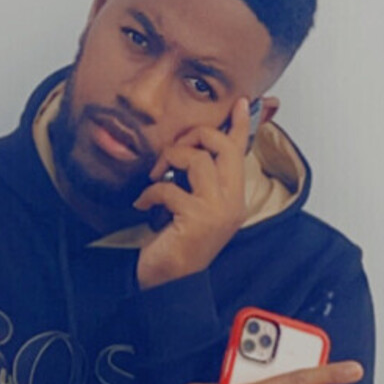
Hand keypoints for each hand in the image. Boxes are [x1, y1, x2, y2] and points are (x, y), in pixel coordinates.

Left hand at [132, 97, 252, 289]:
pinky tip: (143, 205)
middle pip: (222, 145)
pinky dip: (150, 193)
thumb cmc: (178, 243)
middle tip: (173, 150)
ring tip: (155, 177)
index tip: (239, 101)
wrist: (170, 282)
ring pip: (198, 159)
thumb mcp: (193, 206)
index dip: (240, 124)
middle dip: (194, 136)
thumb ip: (198, 180)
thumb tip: (192, 149)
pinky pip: (171, 187)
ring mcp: (217, 210)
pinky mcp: (197, 219)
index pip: (241, 151)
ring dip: (169, 161)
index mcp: (234, 196)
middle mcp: (232, 201)